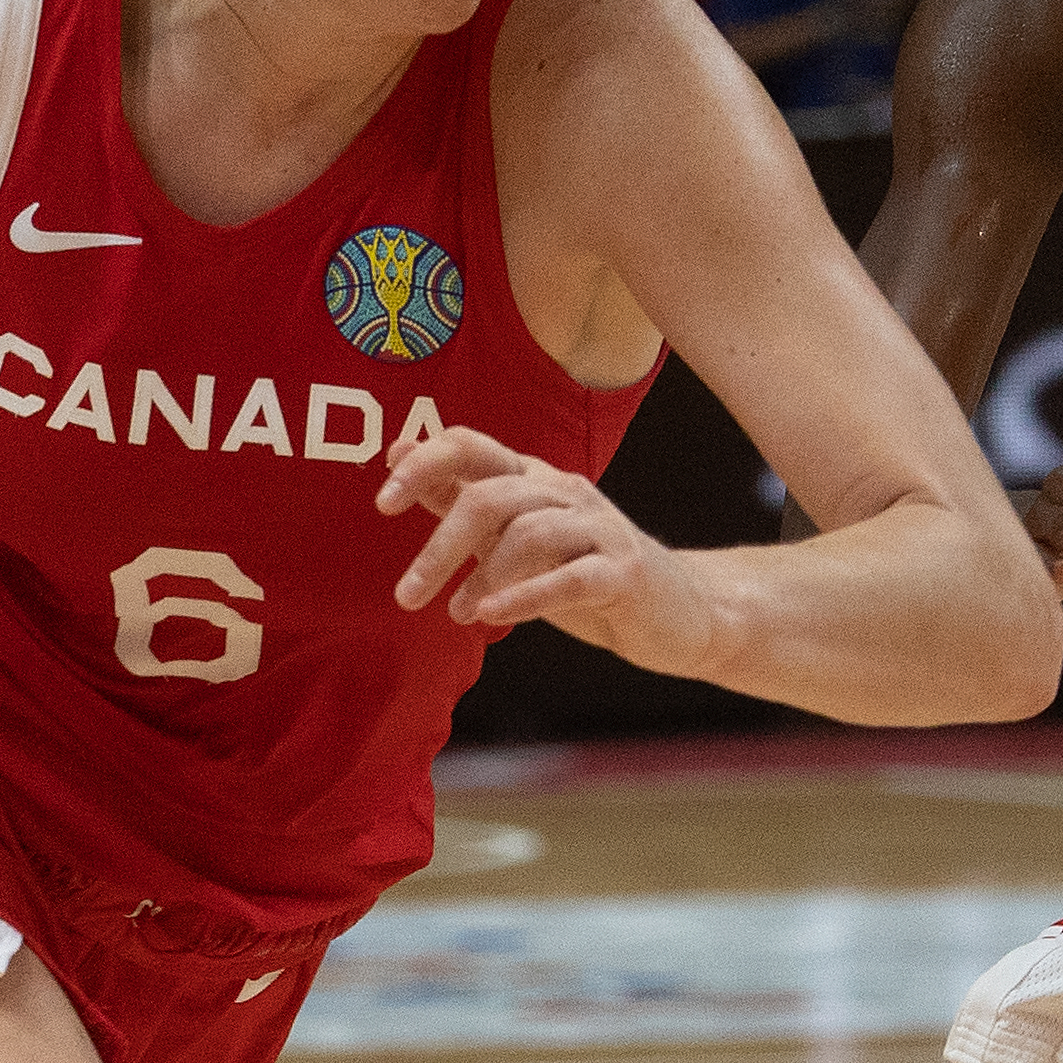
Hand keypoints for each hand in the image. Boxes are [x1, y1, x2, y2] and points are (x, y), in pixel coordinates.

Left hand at [378, 425, 713, 671]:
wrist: (679, 612)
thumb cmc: (584, 571)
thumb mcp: (514, 534)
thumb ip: (461, 496)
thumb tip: (399, 453)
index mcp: (532, 478)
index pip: (471, 446)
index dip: (424, 464)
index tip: (382, 502)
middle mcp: (565, 492)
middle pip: (490, 495)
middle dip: (440, 546)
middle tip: (406, 595)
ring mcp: (599, 528)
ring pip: (528, 532)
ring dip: (481, 575)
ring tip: (456, 614)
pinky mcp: (624, 572)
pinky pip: (569, 577)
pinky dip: (524, 596)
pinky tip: (491, 616)